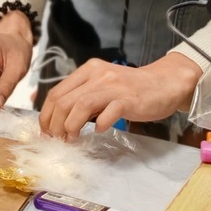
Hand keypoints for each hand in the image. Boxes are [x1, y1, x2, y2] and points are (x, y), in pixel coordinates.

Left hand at [38, 51, 201, 140]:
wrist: (164, 83)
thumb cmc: (131, 89)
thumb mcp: (102, 86)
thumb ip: (83, 96)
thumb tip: (59, 120)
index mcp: (87, 71)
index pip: (56, 93)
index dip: (46, 115)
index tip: (46, 132)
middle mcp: (98, 75)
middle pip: (64, 101)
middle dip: (55, 125)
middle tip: (56, 140)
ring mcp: (113, 86)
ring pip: (81, 105)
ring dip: (71, 127)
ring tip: (72, 139)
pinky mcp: (129, 99)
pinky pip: (108, 112)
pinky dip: (100, 124)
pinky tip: (99, 131)